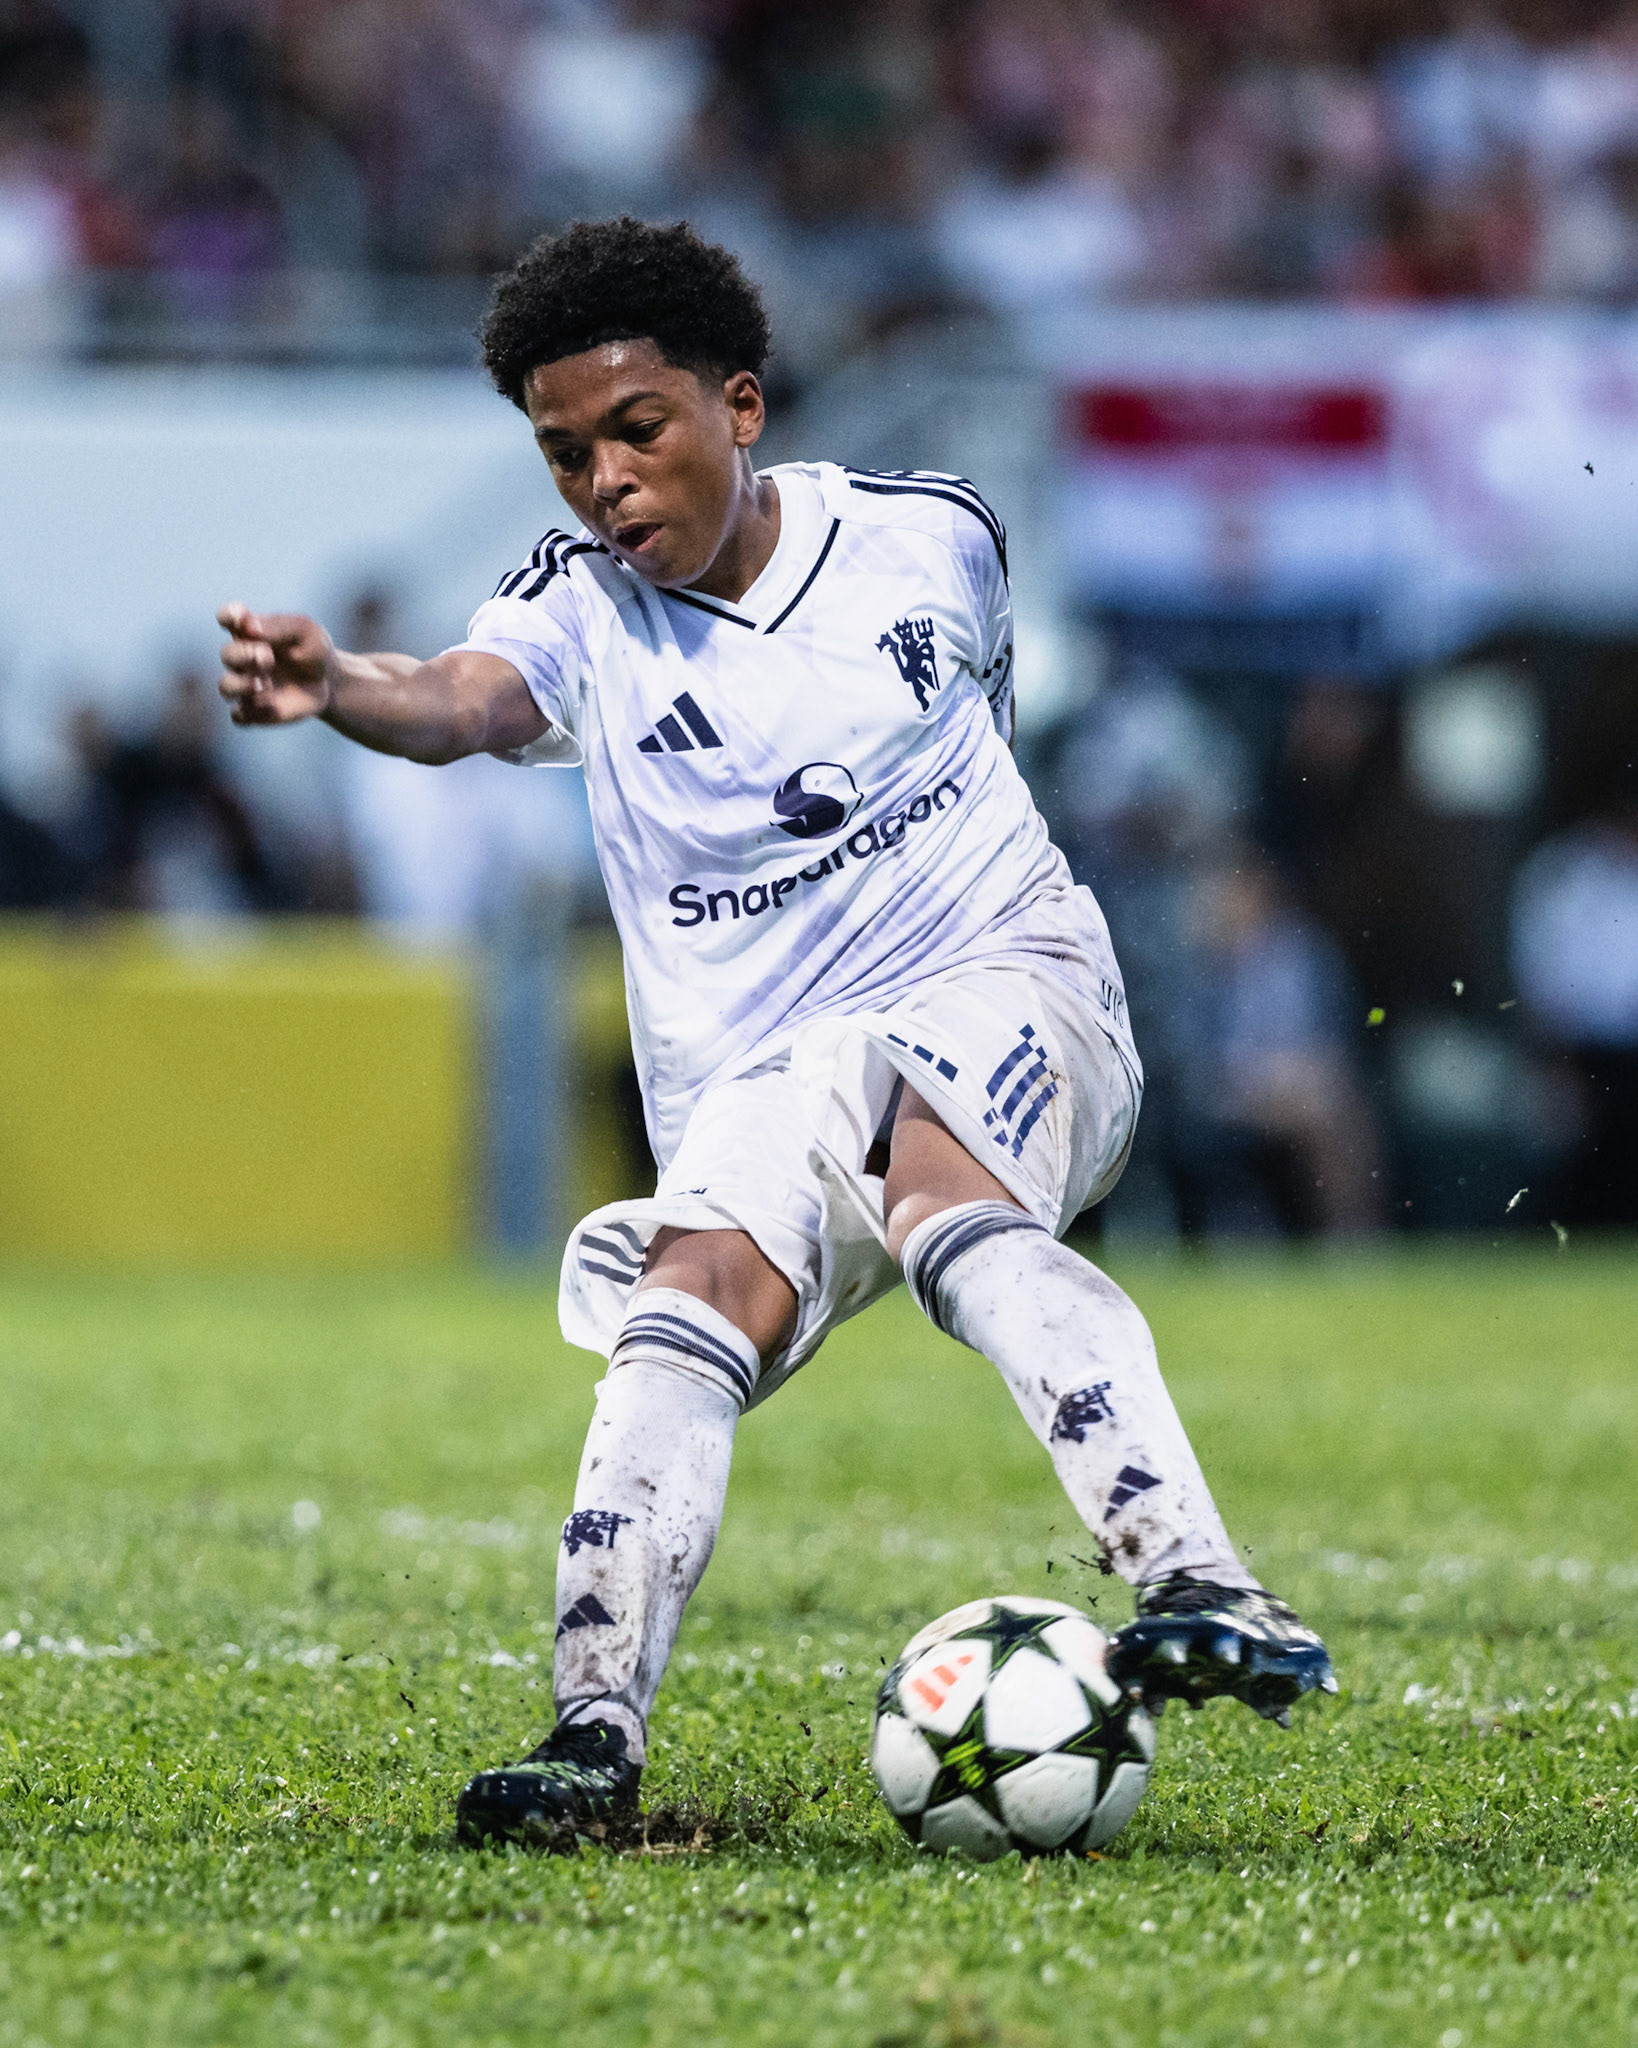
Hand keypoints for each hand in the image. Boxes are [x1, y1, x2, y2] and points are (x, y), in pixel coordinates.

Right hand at [217, 604, 334, 724]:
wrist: (329, 682)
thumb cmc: (313, 650)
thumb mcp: (305, 631)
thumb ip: (278, 627)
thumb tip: (249, 627)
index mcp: (251, 632)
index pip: (228, 617)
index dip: (228, 615)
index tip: (242, 618)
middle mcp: (243, 658)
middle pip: (227, 654)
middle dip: (244, 655)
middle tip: (268, 658)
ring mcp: (247, 684)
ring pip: (226, 687)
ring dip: (240, 685)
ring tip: (264, 685)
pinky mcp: (255, 710)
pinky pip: (239, 716)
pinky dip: (250, 713)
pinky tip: (272, 707)